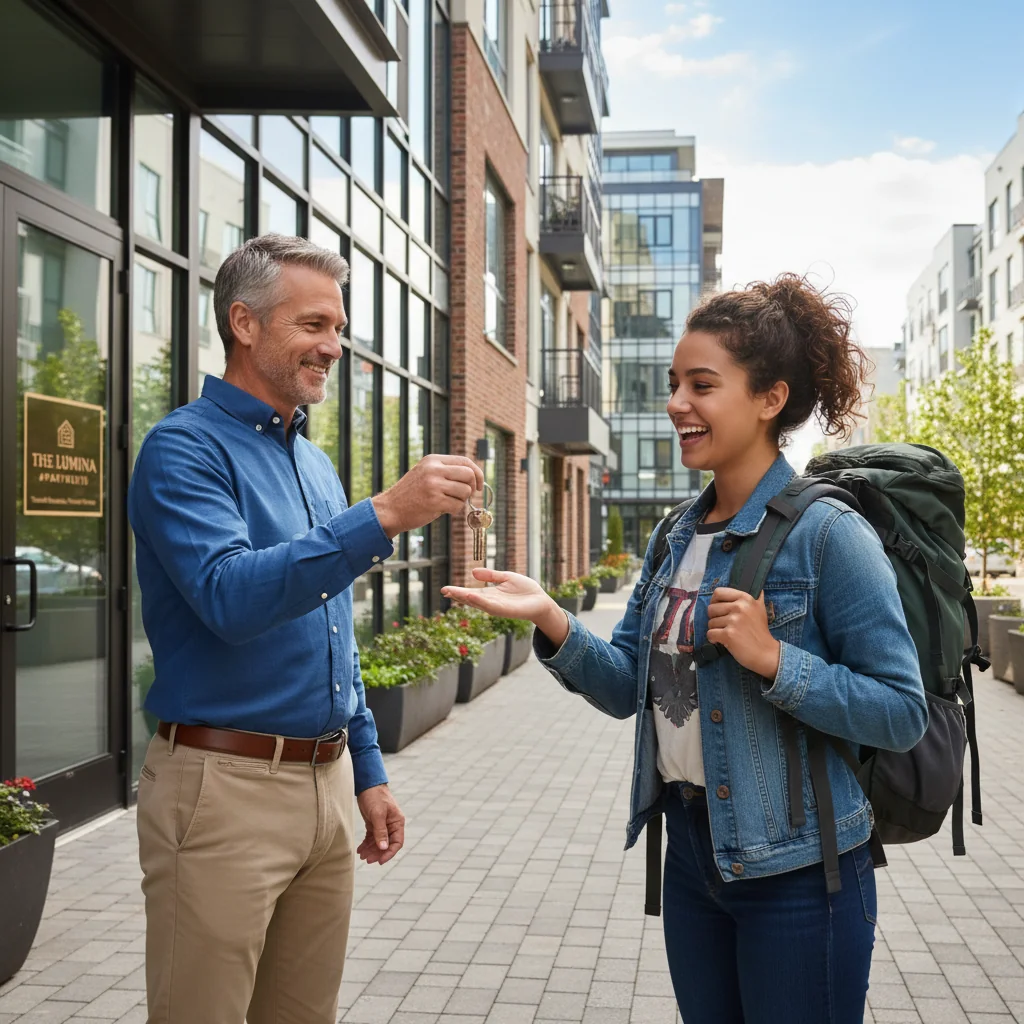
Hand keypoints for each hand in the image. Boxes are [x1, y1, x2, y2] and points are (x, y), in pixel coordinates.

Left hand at [356, 784, 404, 865]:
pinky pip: (372, 838)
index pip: (397, 842)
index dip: (389, 853)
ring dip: (371, 850)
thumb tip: (384, 848)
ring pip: (378, 843)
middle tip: (367, 860)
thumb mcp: (378, 814)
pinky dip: (366, 844)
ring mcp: (383, 825)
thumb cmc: (375, 796)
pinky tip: (360, 849)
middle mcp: (392, 825)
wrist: (367, 785)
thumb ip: (381, 831)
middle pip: (386, 844)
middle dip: (377, 853)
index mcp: (397, 822)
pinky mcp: (374, 824)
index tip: (380, 861)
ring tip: (362, 856)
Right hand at [371, 455, 484, 537]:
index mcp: (433, 460)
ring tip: (446, 502)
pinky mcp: (434, 501)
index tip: (478, 485)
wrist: (390, 509)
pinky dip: (454, 510)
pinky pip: (457, 506)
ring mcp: (434, 485)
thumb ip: (446, 471)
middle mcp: (434, 469)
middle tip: (464, 496)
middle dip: (471, 487)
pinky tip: (441, 510)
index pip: (465, 461)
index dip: (477, 473)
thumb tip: (474, 476)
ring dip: (461, 501)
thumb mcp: (426, 473)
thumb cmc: (411, 494)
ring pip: (465, 491)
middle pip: (469, 475)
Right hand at [442, 569, 568, 647]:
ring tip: (454, 593)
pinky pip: (490, 605)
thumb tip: (473, 572)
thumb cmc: (525, 590)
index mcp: (490, 594)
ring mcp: (497, 607)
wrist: (541, 600)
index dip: (458, 591)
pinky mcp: (505, 610)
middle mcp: (490, 602)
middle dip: (458, 595)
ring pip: (478, 603)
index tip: (445, 589)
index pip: (470, 592)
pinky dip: (480, 601)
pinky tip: (471, 595)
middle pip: (471, 599)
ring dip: (466, 598)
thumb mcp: (506, 577)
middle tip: (445, 591)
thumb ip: (491, 575)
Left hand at [706, 588, 780, 679]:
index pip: (718, 592)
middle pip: (711, 608)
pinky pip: (710, 634)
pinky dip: (713, 639)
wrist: (766, 652)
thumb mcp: (760, 609)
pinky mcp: (728, 635)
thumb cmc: (760, 631)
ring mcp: (734, 621)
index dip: (715, 601)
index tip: (719, 610)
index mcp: (745, 598)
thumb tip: (757, 587)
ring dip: (715, 630)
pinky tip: (722, 641)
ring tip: (727, 634)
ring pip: (710, 622)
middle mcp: (740, 607)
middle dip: (715, 618)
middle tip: (724, 625)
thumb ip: (756, 597)